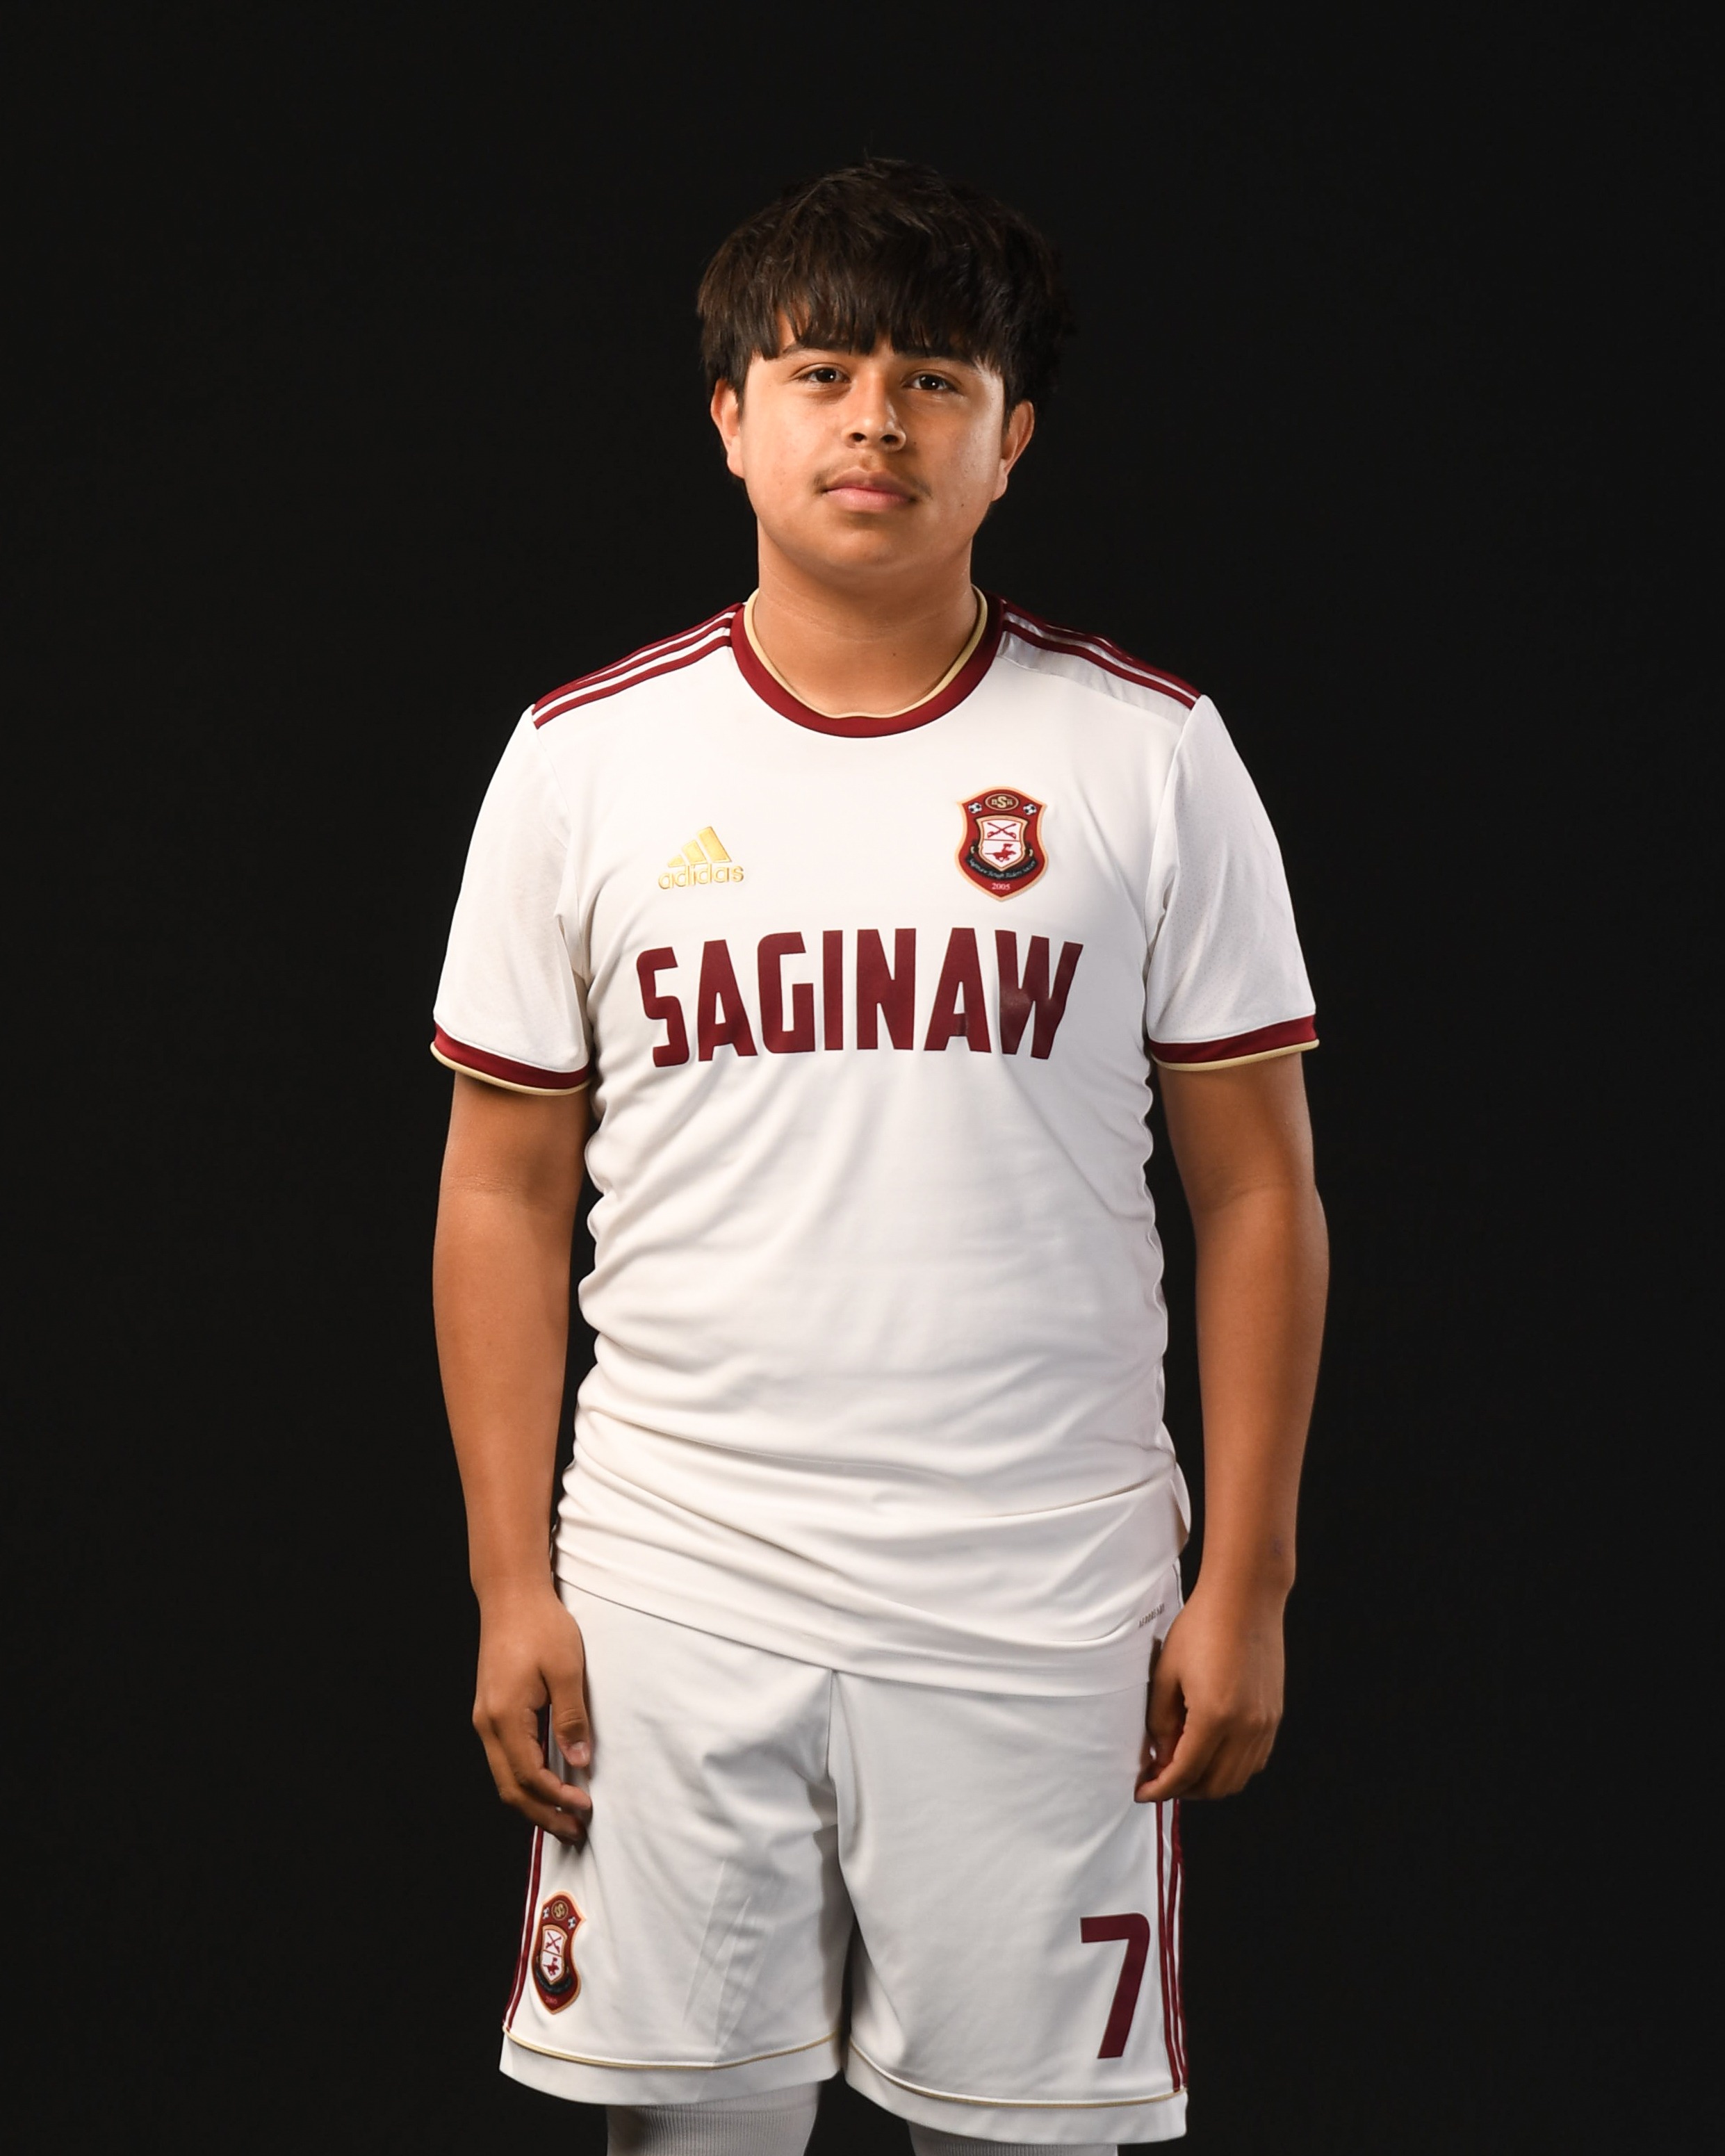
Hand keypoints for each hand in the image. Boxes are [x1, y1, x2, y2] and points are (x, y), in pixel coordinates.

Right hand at [472, 1580, 593, 1842]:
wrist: (510, 1596)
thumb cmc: (540, 1626)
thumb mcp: (567, 1669)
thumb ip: (572, 1718)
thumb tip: (580, 1760)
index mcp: (504, 1716)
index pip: (530, 1776)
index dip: (557, 1798)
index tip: (585, 1807)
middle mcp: (487, 1724)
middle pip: (511, 1788)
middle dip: (543, 1815)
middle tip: (575, 1831)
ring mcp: (485, 1718)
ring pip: (504, 1777)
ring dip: (533, 1802)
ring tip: (564, 1817)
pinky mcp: (490, 1711)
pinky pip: (504, 1759)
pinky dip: (525, 1780)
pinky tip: (547, 1785)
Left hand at [1136, 1582, 1285, 1801]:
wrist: (1245, 1598)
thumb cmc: (1201, 1626)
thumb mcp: (1167, 1672)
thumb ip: (1161, 1720)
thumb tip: (1160, 1755)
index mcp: (1214, 1717)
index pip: (1184, 1773)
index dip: (1160, 1789)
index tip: (1142, 1792)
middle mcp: (1245, 1727)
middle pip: (1214, 1786)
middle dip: (1182, 1791)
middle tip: (1159, 1780)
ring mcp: (1265, 1724)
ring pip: (1237, 1779)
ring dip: (1208, 1783)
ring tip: (1182, 1766)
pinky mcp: (1274, 1716)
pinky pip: (1254, 1761)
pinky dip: (1231, 1768)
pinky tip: (1211, 1752)